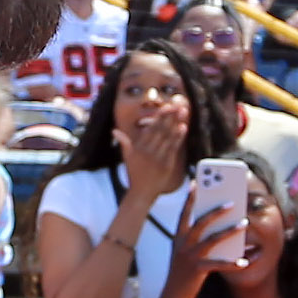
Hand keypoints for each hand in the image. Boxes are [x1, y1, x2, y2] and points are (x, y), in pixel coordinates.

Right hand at [115, 88, 189, 203]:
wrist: (142, 192)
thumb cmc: (135, 173)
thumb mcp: (127, 157)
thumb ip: (124, 142)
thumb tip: (114, 131)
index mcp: (138, 147)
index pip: (150, 128)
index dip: (159, 116)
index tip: (166, 106)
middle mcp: (148, 151)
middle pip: (160, 130)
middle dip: (169, 116)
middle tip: (177, 105)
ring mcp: (158, 158)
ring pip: (168, 137)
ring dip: (176, 123)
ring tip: (183, 111)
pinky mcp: (166, 164)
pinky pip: (173, 148)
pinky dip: (178, 138)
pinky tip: (183, 128)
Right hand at [157, 191, 243, 297]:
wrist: (172, 294)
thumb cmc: (182, 270)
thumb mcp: (184, 251)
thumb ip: (195, 238)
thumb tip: (216, 225)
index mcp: (179, 237)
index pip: (184, 213)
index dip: (190, 198)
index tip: (197, 183)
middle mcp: (183, 244)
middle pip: (201, 222)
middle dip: (217, 211)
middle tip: (233, 202)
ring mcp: (190, 256)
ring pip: (212, 239)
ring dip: (230, 230)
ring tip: (244, 223)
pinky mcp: (197, 270)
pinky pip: (219, 264)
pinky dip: (233, 263)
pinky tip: (244, 261)